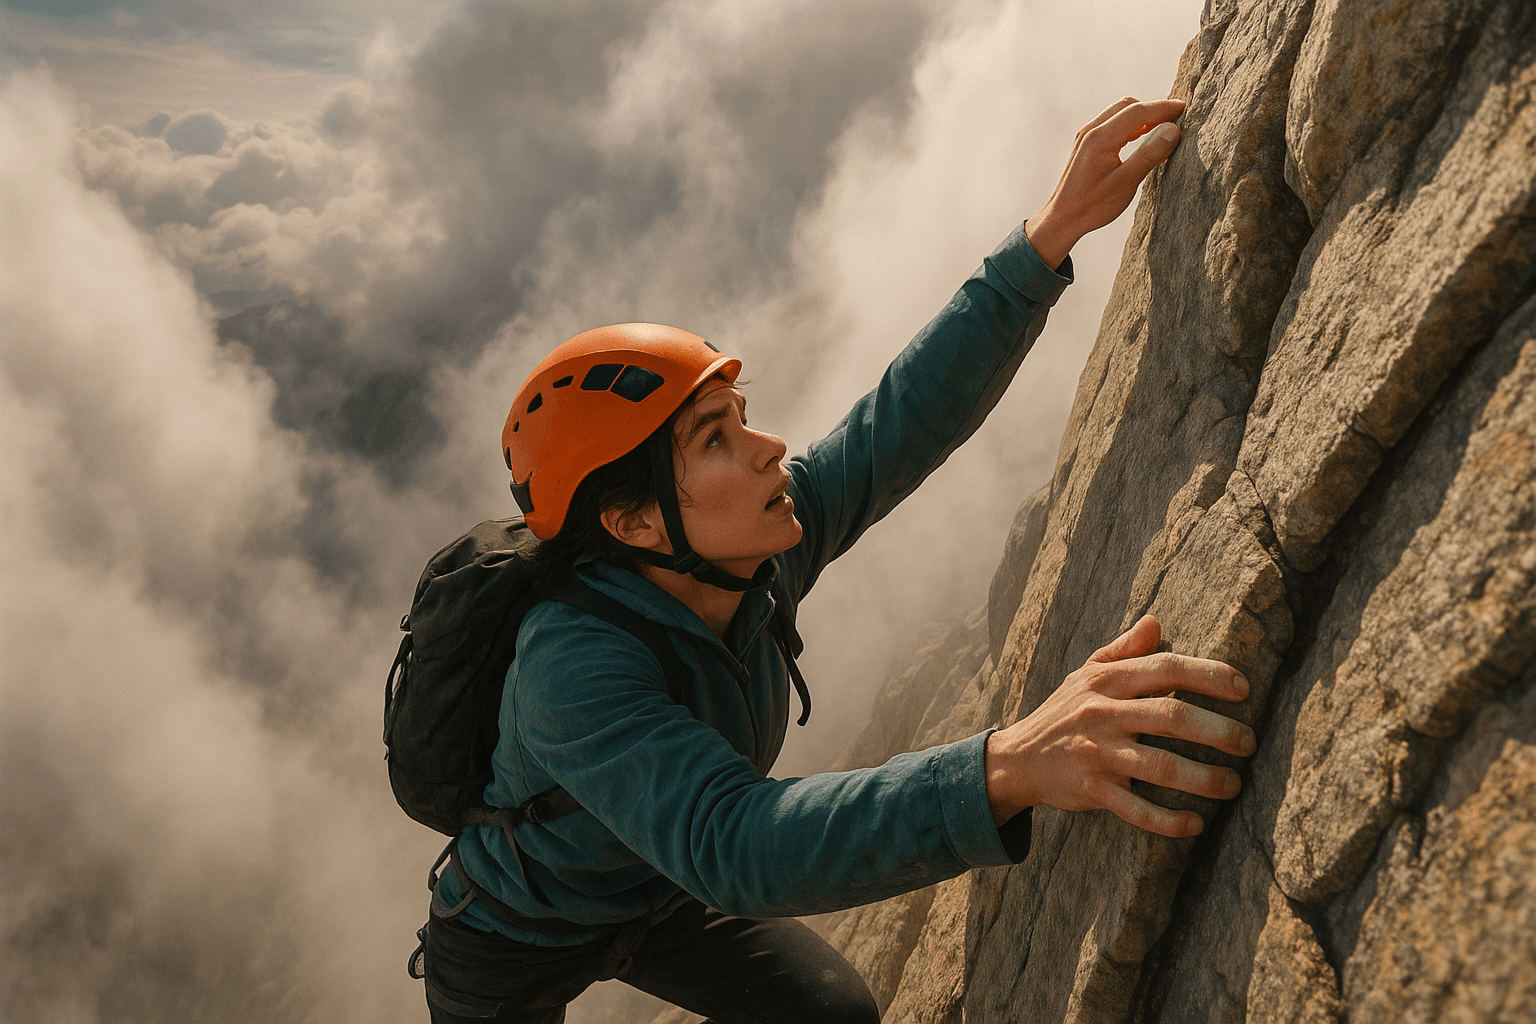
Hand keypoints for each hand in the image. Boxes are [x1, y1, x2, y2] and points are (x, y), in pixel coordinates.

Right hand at [985, 614, 1254, 837]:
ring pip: (1161, 766)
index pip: (1165, 668)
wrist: (1016, 758)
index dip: (1208, 675)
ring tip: (1233, 784)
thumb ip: (1124, 650)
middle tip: (1249, 742)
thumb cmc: (1063, 712)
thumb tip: (1157, 621)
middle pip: (1172, 717)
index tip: (1243, 689)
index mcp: (1107, 681)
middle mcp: (1103, 714)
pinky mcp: (1092, 790)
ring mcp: (1097, 753)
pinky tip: (1196, 824)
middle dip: (1219, 731)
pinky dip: (1169, 821)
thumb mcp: (1086, 674)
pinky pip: (1136, 809)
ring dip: (1204, 779)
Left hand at [1025, 96, 1186, 269]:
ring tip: (1164, 126)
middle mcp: (1090, 131)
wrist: (1061, 219)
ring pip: (1119, 113)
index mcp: (1100, 138)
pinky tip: (1143, 136)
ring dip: (1141, 116)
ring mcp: (1086, 136)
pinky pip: (1111, 124)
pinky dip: (1130, 125)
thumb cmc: (1092, 206)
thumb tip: (1173, 130)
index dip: (1163, 108)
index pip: (1137, 111)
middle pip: (1127, 106)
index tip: (1185, 108)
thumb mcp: (1126, 183)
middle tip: (1177, 117)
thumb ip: (1149, 154)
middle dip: (1153, 108)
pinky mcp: (1085, 144)